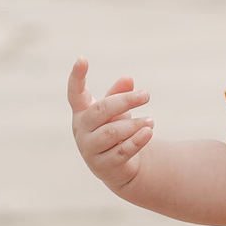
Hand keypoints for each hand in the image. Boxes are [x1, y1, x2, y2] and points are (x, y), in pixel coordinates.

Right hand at [67, 57, 153, 190]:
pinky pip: (121, 151)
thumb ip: (120, 94)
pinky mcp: (103, 166)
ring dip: (134, 124)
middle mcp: (81, 130)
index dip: (77, 77)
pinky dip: (136, 141)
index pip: (75, 93)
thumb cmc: (116, 130)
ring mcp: (89, 149)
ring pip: (112, 132)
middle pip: (100, 110)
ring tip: (150, 121)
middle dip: (125, 101)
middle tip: (146, 95)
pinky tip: (148, 132)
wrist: (120, 166)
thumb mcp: (118, 111)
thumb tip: (128, 79)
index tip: (82, 59)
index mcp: (82, 113)